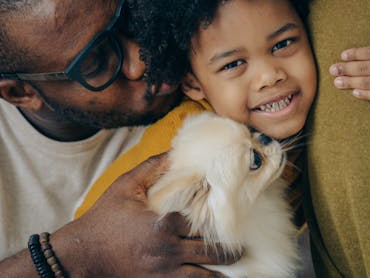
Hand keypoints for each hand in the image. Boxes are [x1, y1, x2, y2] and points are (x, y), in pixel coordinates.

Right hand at [51, 154, 232, 277]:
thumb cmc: (104, 218)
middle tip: (242, 248)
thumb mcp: (126, 186)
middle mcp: (168, 251)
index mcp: (163, 225)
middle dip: (229, 252)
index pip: (201, 222)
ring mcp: (163, 272)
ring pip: (201, 277)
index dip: (219, 218)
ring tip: (233, 268)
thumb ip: (152, 167)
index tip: (232, 214)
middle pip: (208, 253)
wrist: (81, 254)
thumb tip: (175, 152)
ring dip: (220, 274)